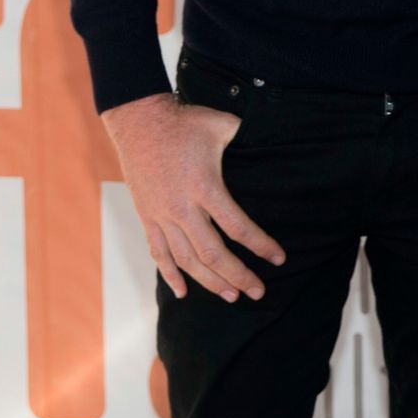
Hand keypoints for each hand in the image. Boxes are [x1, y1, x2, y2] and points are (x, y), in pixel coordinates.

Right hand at [102, 92, 285, 301]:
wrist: (139, 122)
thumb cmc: (184, 122)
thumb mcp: (221, 124)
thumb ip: (246, 137)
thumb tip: (271, 140)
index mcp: (205, 187)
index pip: (237, 227)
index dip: (260, 246)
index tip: (278, 259)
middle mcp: (182, 208)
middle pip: (212, 253)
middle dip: (237, 276)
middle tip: (258, 292)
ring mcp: (161, 216)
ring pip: (186, 260)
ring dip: (209, 282)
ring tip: (231, 296)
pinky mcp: (146, 217)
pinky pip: (158, 253)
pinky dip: (170, 275)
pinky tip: (183, 292)